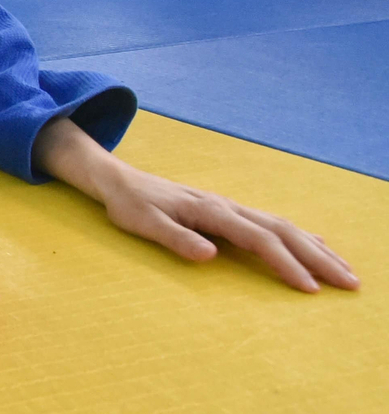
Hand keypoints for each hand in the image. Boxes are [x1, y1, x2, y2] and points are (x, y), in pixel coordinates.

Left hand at [98, 167, 357, 292]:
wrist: (119, 180)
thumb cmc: (130, 205)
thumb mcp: (144, 224)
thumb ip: (176, 239)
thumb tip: (210, 256)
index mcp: (212, 211)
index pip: (259, 240)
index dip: (286, 264)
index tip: (310, 289)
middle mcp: (228, 206)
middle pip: (284, 232)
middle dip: (318, 258)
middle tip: (350, 283)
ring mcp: (230, 207)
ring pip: (284, 226)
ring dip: (316, 248)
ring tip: (344, 270)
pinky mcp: (228, 210)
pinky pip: (273, 223)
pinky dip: (300, 235)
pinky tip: (316, 244)